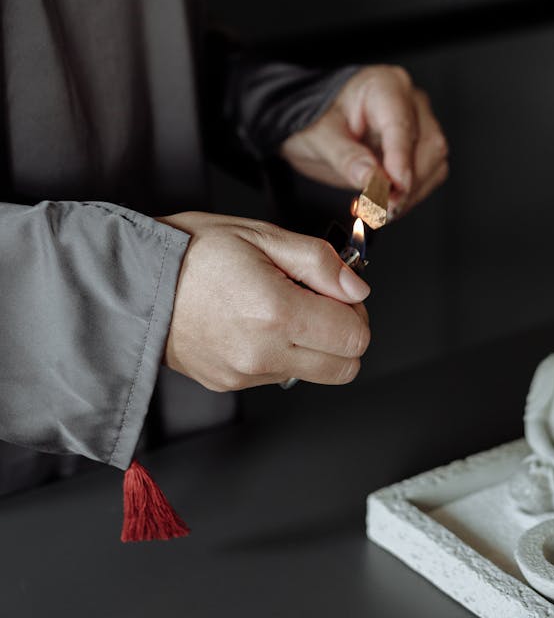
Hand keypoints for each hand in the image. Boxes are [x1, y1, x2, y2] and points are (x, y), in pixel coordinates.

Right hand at [157, 211, 370, 390]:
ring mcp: (245, 374)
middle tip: (317, 300)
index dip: (355, 311)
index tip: (336, 291)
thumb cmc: (191, 251)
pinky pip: (278, 374)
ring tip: (280, 306)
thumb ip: (319, 262)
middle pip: (344, 366)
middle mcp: (263, 352)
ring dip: (312, 344)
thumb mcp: (262, 235)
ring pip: (314, 373)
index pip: (354, 336)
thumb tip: (356, 288)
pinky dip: (282, 351)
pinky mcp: (229, 383)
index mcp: (276, 311)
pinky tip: (255, 321)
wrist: (133, 282)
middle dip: (343, 333)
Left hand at [279, 64, 448, 218]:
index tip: (395, 189)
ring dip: (411, 193)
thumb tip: (374, 181)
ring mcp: (419, 122)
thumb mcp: (319, 137)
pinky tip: (385, 204)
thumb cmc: (315, 119)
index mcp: (384, 86)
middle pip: (428, 144)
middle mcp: (409, 100)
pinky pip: (429, 173)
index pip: (401, 124)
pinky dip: (410, 195)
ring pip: (435, 162)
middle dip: (407, 183)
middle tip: (379, 209)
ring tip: (378, 210)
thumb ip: (347, 158)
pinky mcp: (419, 146)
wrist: (314, 123)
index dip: (400, 159)